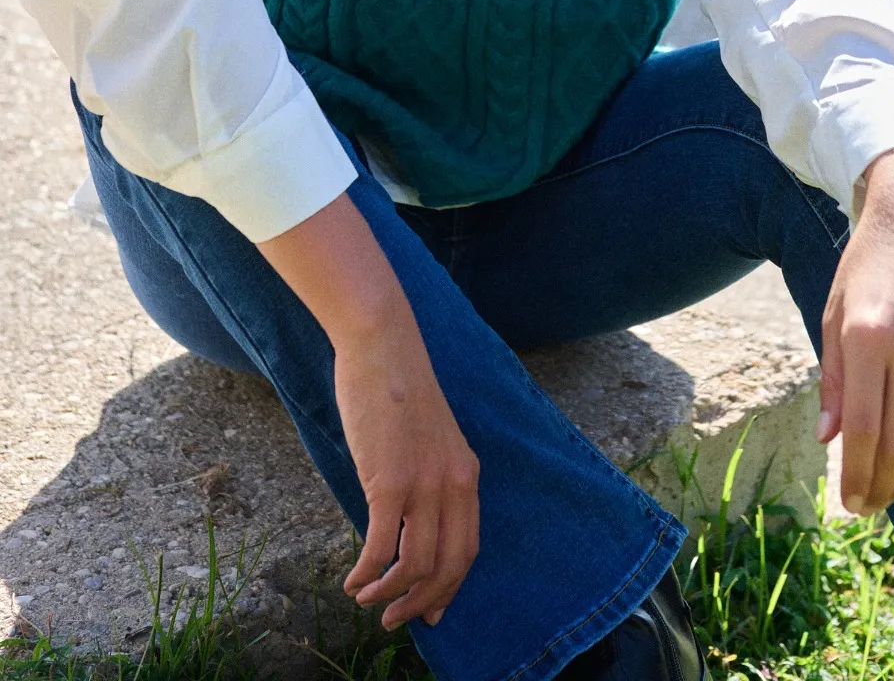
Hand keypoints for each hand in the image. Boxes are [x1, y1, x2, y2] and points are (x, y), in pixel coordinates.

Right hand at [258, 194, 479, 627]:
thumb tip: (406, 521)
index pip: (468, 549)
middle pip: (447, 567)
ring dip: (388, 594)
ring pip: (415, 565)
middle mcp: (453, 484)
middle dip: (421, 604)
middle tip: (395, 620)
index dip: (449, 587)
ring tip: (366, 599)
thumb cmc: (397, 386)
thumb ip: (427, 476)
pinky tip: (352, 580)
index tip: (432, 612)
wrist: (384, 345)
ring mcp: (424, 484)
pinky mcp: (389, 481)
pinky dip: (366, 573)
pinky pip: (381, 547)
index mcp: (466, 473)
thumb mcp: (428, 437)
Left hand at [816, 147, 893, 516]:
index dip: (852, 473)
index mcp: (866, 338)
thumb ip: (831, 376)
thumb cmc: (866, 262)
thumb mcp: (833, 310)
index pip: (860, 428)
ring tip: (888, 498)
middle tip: (863, 507)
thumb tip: (828, 440)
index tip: (846, 502)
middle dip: (878, 485)